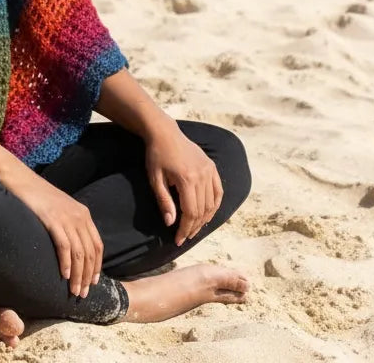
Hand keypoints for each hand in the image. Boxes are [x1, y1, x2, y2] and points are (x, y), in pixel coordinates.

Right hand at [10, 173, 102, 298]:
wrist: (21, 179)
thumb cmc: (38, 196)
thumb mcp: (60, 209)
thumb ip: (69, 225)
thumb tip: (73, 250)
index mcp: (83, 214)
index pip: (97, 245)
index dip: (97, 266)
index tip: (93, 282)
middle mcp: (79, 216)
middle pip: (90, 252)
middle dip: (87, 276)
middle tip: (82, 293)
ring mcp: (66, 217)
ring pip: (79, 253)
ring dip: (77, 275)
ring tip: (73, 291)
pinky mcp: (52, 219)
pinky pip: (64, 246)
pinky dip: (65, 263)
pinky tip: (63, 275)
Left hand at [146, 123, 222, 246]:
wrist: (165, 133)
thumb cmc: (156, 155)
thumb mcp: (155, 179)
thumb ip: (164, 201)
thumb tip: (171, 223)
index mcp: (187, 179)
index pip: (190, 212)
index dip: (185, 229)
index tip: (178, 240)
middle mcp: (202, 175)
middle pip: (202, 210)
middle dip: (193, 227)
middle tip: (185, 237)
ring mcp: (209, 171)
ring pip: (212, 203)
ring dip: (204, 219)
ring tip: (194, 228)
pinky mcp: (212, 167)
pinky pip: (218, 192)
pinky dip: (215, 206)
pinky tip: (207, 214)